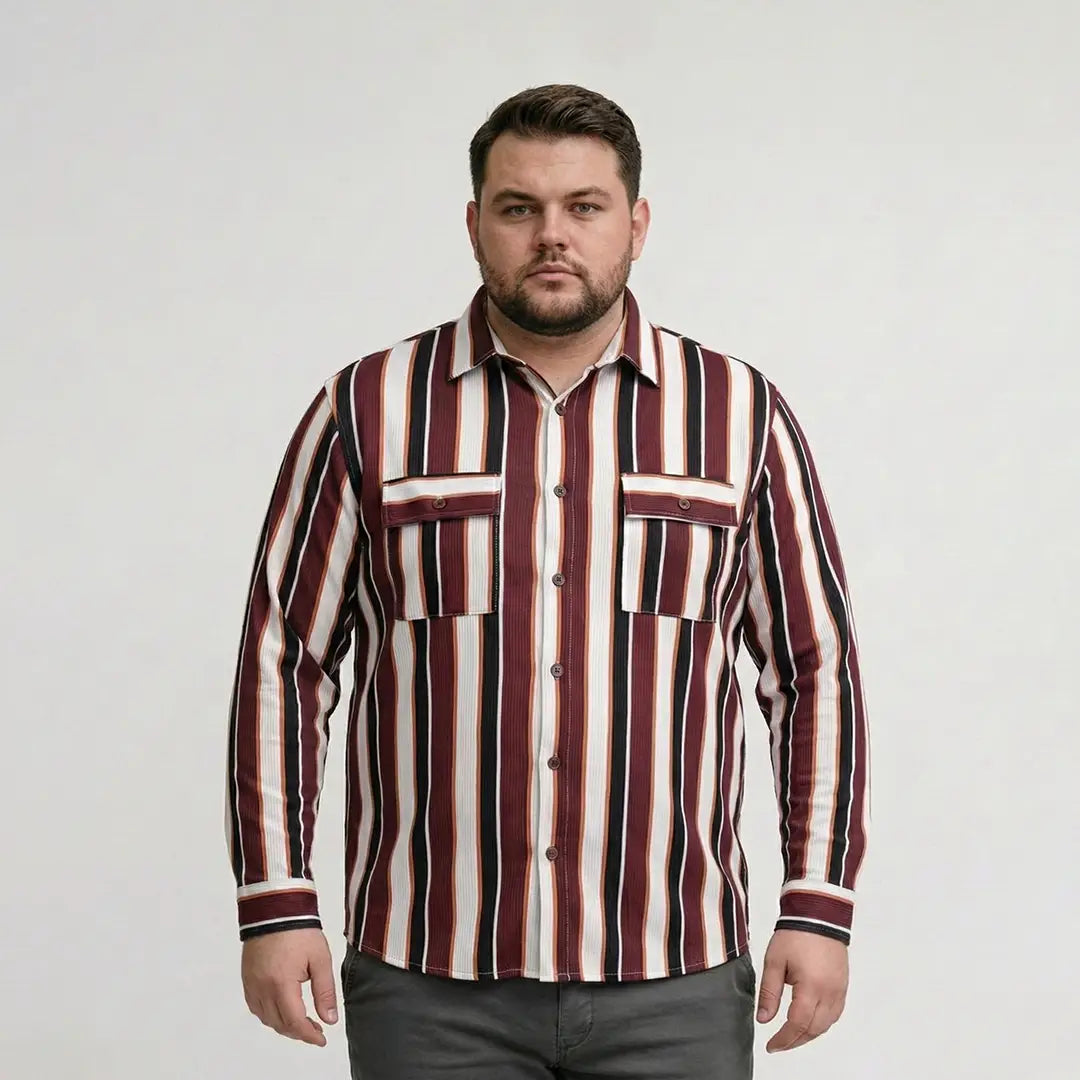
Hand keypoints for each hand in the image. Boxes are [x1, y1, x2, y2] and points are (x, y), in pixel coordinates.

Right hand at [241, 927, 337, 1045]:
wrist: (276, 909)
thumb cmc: (299, 930)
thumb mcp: (320, 959)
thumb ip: (325, 991)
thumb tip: (330, 1019)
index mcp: (282, 984)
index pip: (295, 1022)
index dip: (309, 1035)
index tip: (321, 1039)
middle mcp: (263, 988)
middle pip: (280, 1024)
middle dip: (299, 1032)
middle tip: (316, 1030)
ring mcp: (252, 984)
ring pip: (266, 1018)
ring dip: (284, 1025)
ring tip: (302, 1021)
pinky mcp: (247, 979)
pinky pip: (256, 1007)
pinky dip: (269, 1014)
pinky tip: (282, 1010)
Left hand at [755, 929, 848, 1052]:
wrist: (818, 915)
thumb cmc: (795, 934)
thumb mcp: (774, 961)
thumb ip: (769, 992)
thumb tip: (763, 1020)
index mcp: (811, 987)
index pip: (797, 1025)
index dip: (783, 1039)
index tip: (771, 1046)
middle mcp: (829, 993)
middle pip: (814, 1030)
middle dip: (795, 1041)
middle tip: (779, 1044)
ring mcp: (839, 990)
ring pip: (826, 1025)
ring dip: (809, 1034)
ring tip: (791, 1036)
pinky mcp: (843, 986)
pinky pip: (834, 1014)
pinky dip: (821, 1023)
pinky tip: (809, 1022)